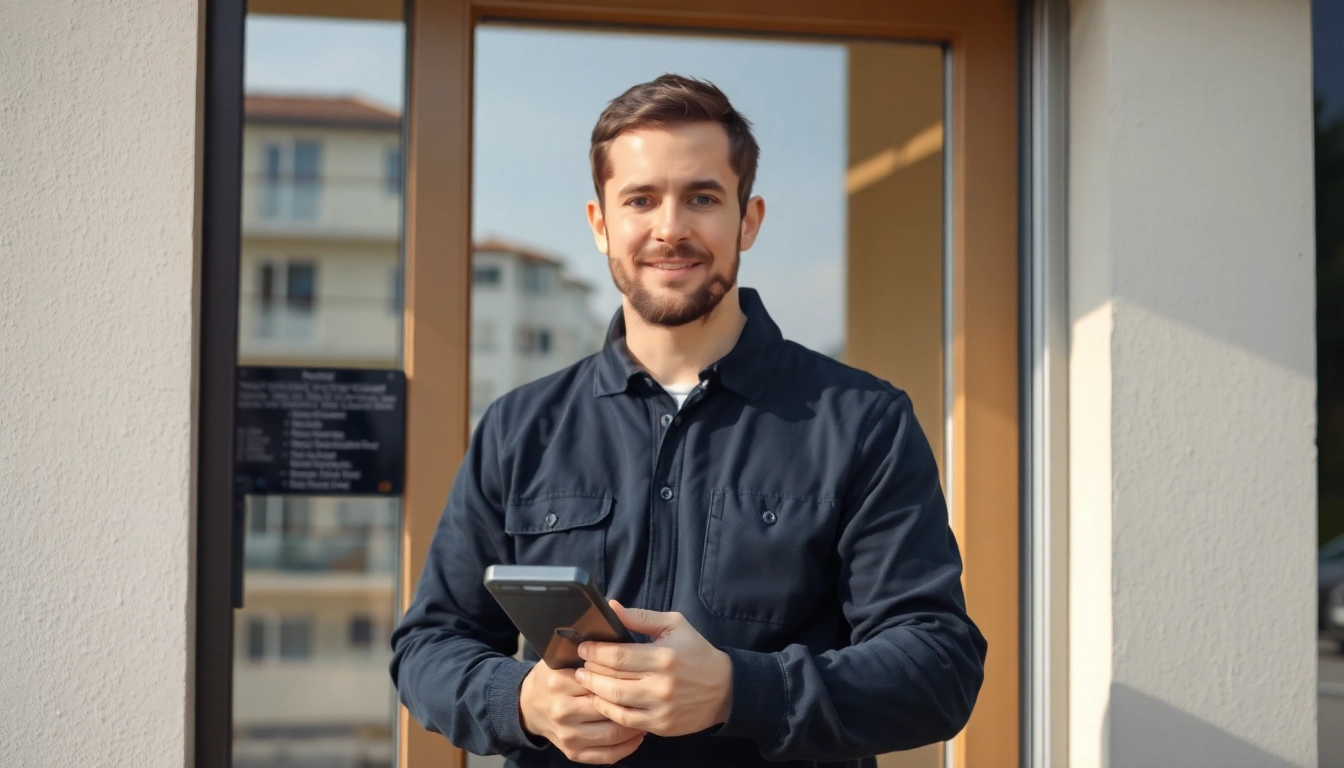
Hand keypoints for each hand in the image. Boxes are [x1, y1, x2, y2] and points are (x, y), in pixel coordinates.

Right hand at [518, 658, 645, 763]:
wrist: (528, 706)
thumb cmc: (551, 677)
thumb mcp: (561, 657)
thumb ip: (586, 653)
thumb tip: (619, 641)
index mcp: (559, 682)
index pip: (601, 681)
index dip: (623, 678)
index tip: (640, 673)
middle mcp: (562, 711)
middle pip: (608, 708)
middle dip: (632, 702)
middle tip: (649, 695)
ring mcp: (567, 736)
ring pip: (612, 734)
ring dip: (634, 726)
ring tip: (646, 713)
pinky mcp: (572, 753)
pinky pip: (606, 755)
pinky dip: (626, 747)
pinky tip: (637, 736)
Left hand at [573, 600, 732, 737]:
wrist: (724, 689)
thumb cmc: (697, 653)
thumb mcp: (674, 625)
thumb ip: (640, 617)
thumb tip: (612, 607)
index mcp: (664, 657)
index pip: (618, 655)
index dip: (595, 652)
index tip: (583, 648)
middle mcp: (661, 685)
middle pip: (612, 680)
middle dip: (590, 672)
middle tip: (579, 665)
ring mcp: (660, 708)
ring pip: (615, 702)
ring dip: (594, 692)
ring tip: (584, 682)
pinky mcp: (661, 725)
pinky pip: (626, 721)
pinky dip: (608, 711)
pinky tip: (600, 701)